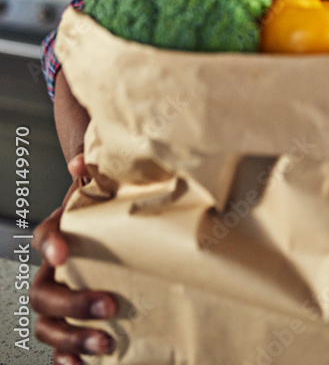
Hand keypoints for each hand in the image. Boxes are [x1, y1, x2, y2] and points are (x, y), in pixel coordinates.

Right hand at [29, 153, 116, 364]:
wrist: (109, 229)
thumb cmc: (106, 211)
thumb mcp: (104, 190)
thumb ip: (95, 174)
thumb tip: (82, 159)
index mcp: (59, 235)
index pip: (44, 237)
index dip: (51, 245)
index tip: (63, 253)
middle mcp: (51, 271)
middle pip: (43, 294)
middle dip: (73, 305)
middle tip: (109, 307)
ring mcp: (57, 299)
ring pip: (47, 325)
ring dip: (71, 338)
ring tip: (105, 343)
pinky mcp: (69, 323)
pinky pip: (57, 346)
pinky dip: (66, 358)